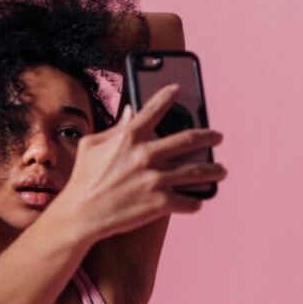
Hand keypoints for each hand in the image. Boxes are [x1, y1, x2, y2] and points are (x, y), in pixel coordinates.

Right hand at [55, 83, 226, 241]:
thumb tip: (131, 111)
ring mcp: (155, 178)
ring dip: (213, 170)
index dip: (167, 95)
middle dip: (208, 136)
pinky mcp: (160, 202)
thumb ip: (115, 128)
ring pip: (196, 172)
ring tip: (221, 170)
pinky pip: (188, 201)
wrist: (81, 215)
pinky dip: (195, 202)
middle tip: (217, 136)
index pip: (154, 108)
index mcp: (129, 136)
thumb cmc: (83, 179)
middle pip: (188, 139)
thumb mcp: (92, 145)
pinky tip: (198, 201)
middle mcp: (146, 154)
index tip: (178, 89)